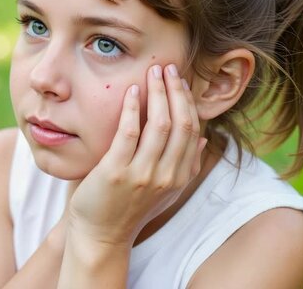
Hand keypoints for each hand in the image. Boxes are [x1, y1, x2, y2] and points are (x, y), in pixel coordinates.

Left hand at [67, 64, 206, 246]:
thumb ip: (183, 165)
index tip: (180, 81)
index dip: (188, 102)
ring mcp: (142, 175)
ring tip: (153, 72)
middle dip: (176, 91)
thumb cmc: (129, 207)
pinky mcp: (116, 172)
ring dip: (157, 93)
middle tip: (168, 68)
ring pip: (159, 124)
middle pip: (180, 123)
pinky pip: (129, 132)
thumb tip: (202, 138)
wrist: (100, 235)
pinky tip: (131, 91)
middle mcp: (166, 176)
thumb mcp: (164, 190)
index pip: (192, 130)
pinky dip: (132, 108)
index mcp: (179, 177)